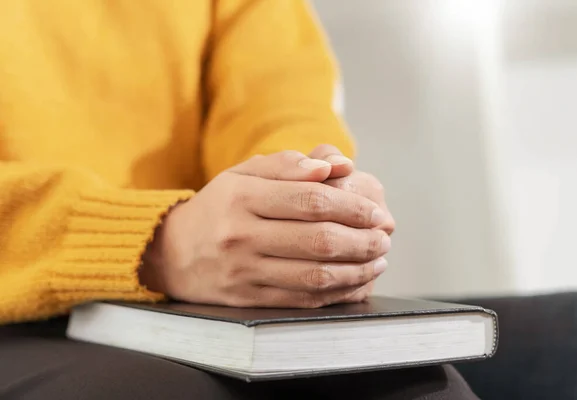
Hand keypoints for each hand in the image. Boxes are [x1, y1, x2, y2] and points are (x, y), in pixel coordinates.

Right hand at [140, 151, 390, 307]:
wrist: (173, 253)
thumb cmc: (219, 207)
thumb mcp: (243, 174)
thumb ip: (288, 165)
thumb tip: (337, 165)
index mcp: (242, 197)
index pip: (310, 200)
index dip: (352, 206)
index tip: (376, 212)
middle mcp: (241, 235)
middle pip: (318, 240)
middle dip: (363, 240)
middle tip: (384, 236)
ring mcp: (244, 271)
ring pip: (315, 275)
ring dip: (357, 269)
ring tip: (378, 259)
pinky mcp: (248, 299)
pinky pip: (303, 300)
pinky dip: (337, 292)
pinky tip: (356, 281)